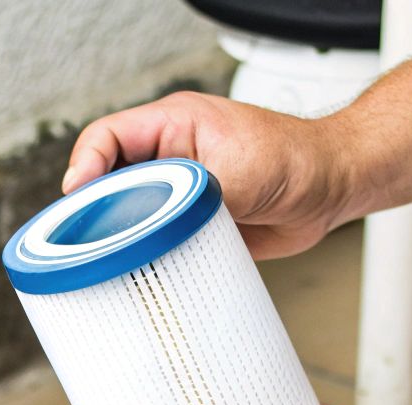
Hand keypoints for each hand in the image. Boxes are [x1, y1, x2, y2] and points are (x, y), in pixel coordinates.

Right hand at [63, 92, 357, 258]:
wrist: (332, 188)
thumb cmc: (296, 159)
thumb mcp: (239, 173)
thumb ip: (193, 196)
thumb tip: (157, 224)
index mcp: (172, 125)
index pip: (108, 138)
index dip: (86, 167)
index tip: (79, 196)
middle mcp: (170, 157)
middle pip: (111, 182)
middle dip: (99, 210)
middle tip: (93, 241)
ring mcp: (180, 192)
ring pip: (132, 215)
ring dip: (126, 237)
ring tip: (115, 261)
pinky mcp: (192, 223)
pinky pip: (159, 240)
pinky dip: (151, 257)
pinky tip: (147, 272)